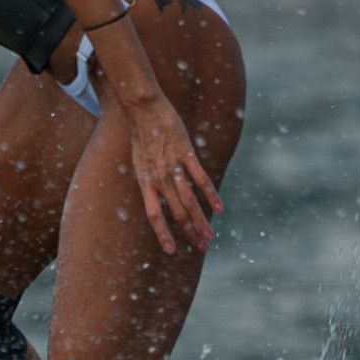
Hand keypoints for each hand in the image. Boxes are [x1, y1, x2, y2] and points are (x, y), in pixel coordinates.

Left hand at [126, 96, 220, 253]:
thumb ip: (150, 181)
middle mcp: (158, 178)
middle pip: (176, 213)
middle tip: (201, 248)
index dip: (162, 234)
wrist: (143, 109)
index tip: (171, 251)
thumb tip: (159, 199)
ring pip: (189, 200)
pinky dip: (210, 194)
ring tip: (209, 236)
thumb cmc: (141, 135)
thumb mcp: (139, 162)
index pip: (154, 215)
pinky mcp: (186, 153)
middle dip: (189, 232)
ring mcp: (173, 166)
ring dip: (201, 220)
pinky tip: (219, 207)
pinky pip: (200, 178)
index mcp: (145, 181)